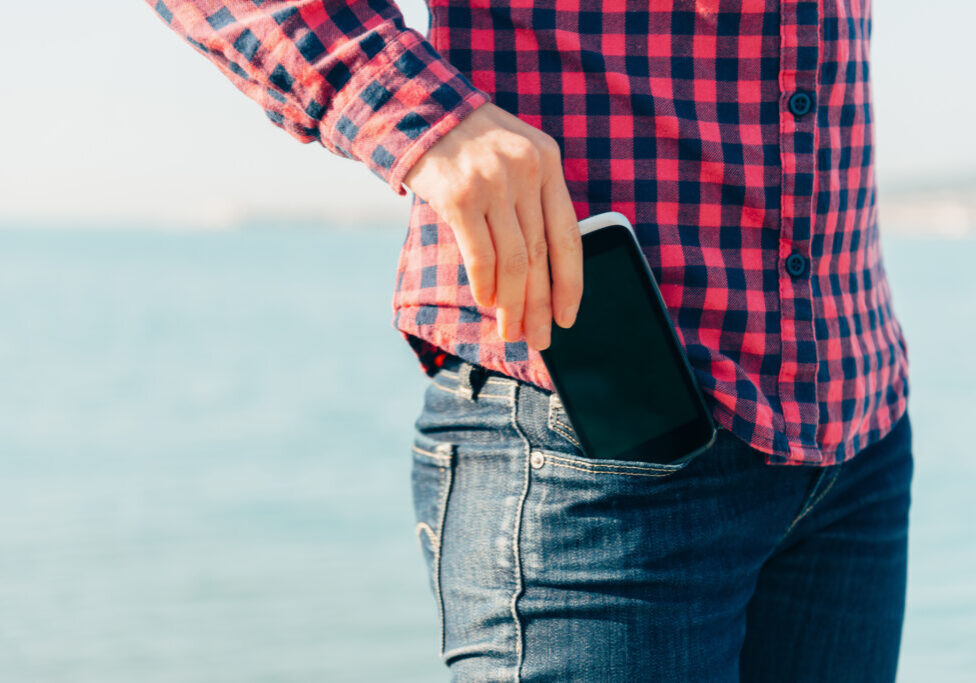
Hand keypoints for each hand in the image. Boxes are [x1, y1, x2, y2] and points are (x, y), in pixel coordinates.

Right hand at [402, 102, 582, 350]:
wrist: (413, 108)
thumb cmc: (466, 143)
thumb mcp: (512, 155)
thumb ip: (531, 197)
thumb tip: (541, 269)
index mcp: (547, 162)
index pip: (569, 235)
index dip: (570, 283)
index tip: (569, 316)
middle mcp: (525, 170)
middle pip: (541, 255)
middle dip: (540, 305)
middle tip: (539, 338)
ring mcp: (492, 182)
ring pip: (513, 260)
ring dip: (512, 304)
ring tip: (511, 330)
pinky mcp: (459, 194)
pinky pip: (479, 253)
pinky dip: (484, 283)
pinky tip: (485, 302)